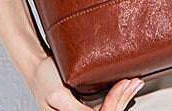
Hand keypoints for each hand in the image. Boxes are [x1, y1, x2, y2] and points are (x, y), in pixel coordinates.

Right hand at [29, 55, 143, 109]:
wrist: (37, 64)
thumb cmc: (43, 78)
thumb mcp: (58, 94)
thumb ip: (75, 109)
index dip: (115, 102)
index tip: (123, 84)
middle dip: (123, 99)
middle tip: (133, 82)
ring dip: (123, 97)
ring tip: (134, 83)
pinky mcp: (86, 106)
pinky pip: (105, 105)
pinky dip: (117, 96)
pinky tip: (125, 88)